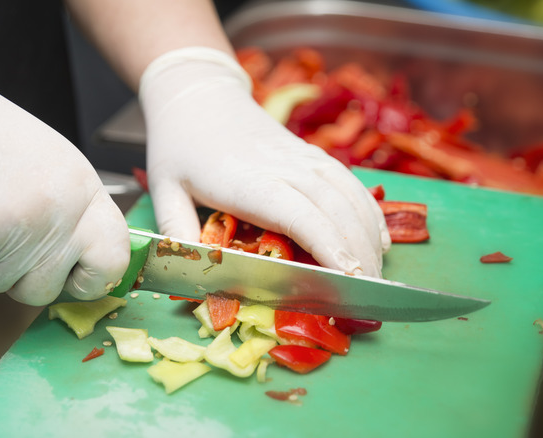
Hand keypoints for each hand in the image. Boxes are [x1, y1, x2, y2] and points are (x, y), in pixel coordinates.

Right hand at [0, 61, 129, 304]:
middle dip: (21, 279)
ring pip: (2, 286)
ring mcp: (20, 227)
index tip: (72, 276)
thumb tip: (84, 262)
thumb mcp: (53, 166)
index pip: (113, 258)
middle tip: (4, 243)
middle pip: (48, 288)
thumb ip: (74, 212)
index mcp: (84, 191)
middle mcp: (60, 212)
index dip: (92, 280)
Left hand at [139, 48, 389, 276]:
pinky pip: (350, 182)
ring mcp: (302, 156)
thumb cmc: (179, 145)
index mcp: (248, 181)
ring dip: (369, 235)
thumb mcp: (164, 189)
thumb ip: (176, 232)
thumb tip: (187, 270)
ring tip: (377, 275)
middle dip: (358, 254)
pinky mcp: (310, 153)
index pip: (300, 216)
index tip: (350, 277)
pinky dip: (369, 211)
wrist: (198, 93)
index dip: (329, 246)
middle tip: (368, 296)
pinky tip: (378, 239)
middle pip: (334, 210)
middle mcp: (283, 167)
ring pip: (350, 195)